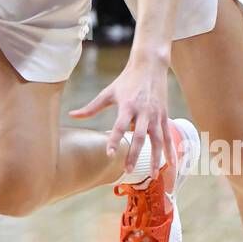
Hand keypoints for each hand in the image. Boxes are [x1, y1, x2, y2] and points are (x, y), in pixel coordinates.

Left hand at [68, 55, 174, 175]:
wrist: (150, 66)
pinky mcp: (164, 116)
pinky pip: (168, 136)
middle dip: (134, 154)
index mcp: (128, 105)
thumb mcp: (108, 92)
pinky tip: (170, 164)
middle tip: (127, 170)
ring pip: (157, 139)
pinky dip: (170, 150)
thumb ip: (91, 107)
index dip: (114, 140)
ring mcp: (156, 114)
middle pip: (140, 136)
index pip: (120, 126)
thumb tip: (72, 115)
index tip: (109, 154)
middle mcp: (144, 111)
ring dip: (155, 158)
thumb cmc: (126, 80)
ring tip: (152, 175)